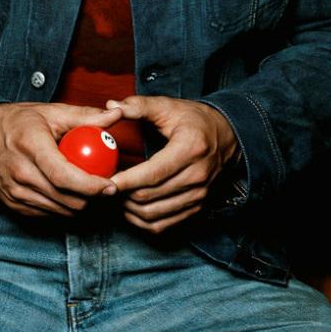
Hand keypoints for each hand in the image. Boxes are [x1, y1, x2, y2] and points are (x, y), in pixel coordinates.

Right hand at [0, 102, 121, 217]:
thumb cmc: (18, 120)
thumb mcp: (51, 112)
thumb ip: (86, 116)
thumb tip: (117, 114)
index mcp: (30, 146)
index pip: (65, 177)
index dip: (91, 186)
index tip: (110, 185)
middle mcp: (19, 172)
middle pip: (66, 198)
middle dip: (91, 197)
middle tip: (103, 186)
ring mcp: (13, 191)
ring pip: (59, 210)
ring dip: (78, 203)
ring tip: (87, 188)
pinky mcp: (11, 203)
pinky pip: (46, 214)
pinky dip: (61, 206)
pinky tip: (65, 192)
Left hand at [105, 95, 237, 233]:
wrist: (227, 135)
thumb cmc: (194, 120)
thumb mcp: (168, 106)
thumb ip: (139, 106)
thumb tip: (112, 106)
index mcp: (190, 149)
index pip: (153, 173)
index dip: (126, 180)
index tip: (105, 180)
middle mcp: (197, 176)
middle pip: (150, 196)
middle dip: (122, 193)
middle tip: (103, 184)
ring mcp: (198, 195)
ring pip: (153, 214)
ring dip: (128, 208)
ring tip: (114, 194)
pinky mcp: (196, 207)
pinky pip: (164, 225)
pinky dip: (142, 221)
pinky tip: (129, 208)